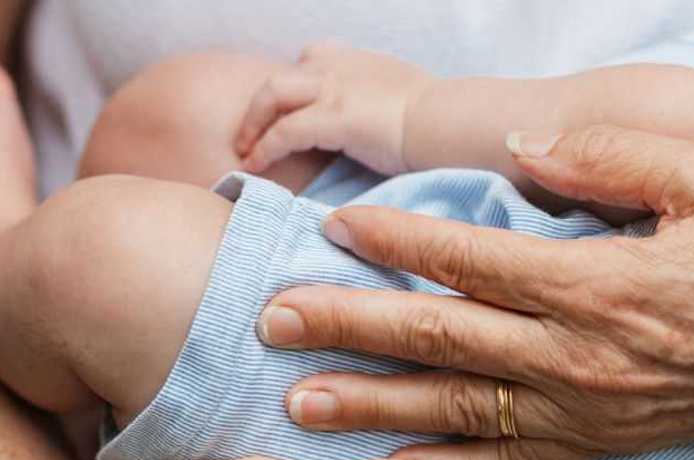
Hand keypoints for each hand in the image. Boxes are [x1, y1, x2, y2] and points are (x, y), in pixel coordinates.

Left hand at [234, 41, 434, 175]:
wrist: (447, 121)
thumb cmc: (437, 120)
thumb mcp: (406, 98)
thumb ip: (384, 104)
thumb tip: (386, 126)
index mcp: (358, 63)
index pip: (314, 59)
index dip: (296, 84)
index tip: (288, 108)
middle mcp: (339, 67)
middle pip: (282, 78)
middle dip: (261, 106)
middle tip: (250, 134)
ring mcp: (333, 88)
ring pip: (273, 95)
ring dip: (254, 124)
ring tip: (246, 151)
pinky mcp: (331, 116)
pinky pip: (285, 131)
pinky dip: (265, 149)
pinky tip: (255, 166)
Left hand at [254, 125, 693, 459]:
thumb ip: (609, 159)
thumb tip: (525, 148)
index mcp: (597, 283)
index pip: (471, 260)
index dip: (397, 241)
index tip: (336, 226)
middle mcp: (577, 356)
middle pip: (440, 340)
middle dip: (349, 326)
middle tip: (273, 319)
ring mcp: (584, 409)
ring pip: (455, 410)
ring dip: (372, 405)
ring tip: (299, 401)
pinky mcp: (598, 443)